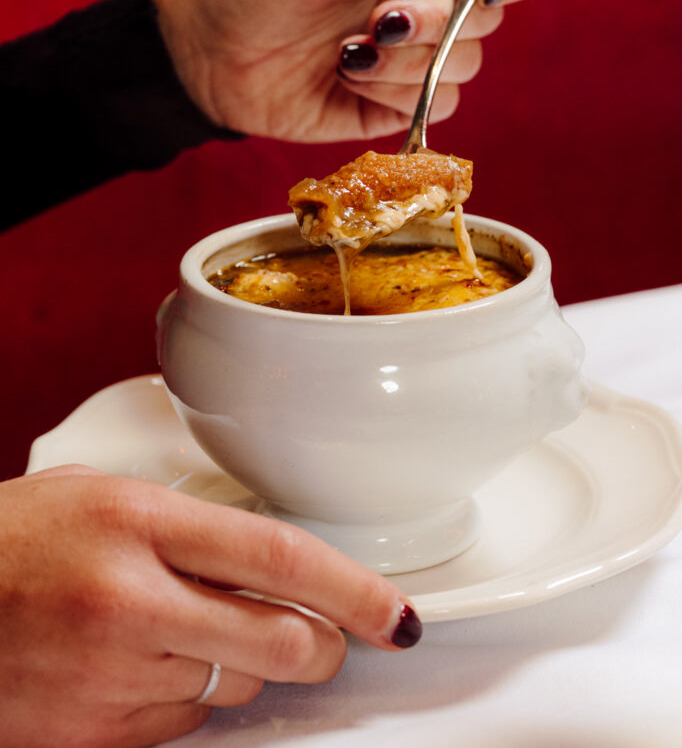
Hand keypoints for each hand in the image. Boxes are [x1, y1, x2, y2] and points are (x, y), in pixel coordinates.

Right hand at [1, 466, 419, 747]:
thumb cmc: (10, 539)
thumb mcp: (102, 494)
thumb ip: (186, 522)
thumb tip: (265, 555)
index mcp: (138, 521)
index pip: (281, 557)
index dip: (355, 589)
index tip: (394, 612)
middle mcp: (131, 598)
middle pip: (281, 640)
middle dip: (323, 645)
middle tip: (325, 637)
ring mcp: (111, 673)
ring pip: (238, 685)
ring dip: (244, 664)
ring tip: (193, 629)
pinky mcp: (93, 732)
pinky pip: (185, 724)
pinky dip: (192, 697)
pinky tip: (152, 662)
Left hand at [154, 0, 548, 142]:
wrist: (209, 52)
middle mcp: (431, 4)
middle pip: (490, 19)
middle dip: (438, 23)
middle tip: (379, 20)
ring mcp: (415, 60)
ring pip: (464, 69)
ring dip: (405, 63)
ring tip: (346, 52)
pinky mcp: (393, 108)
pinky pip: (432, 110)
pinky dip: (391, 95)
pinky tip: (344, 78)